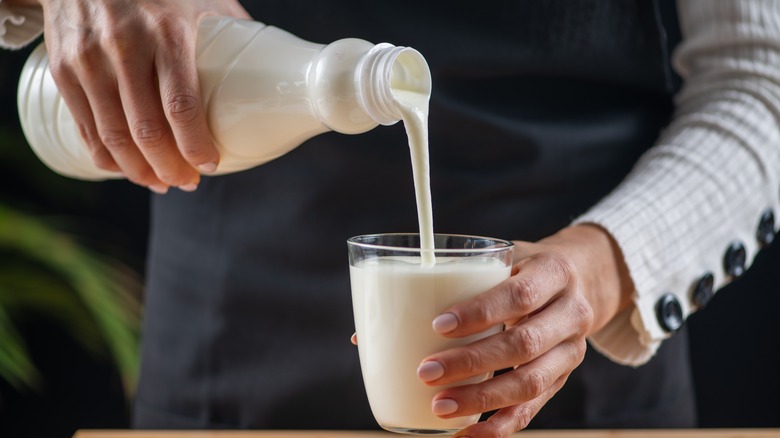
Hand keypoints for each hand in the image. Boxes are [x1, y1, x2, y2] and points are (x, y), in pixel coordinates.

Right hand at [32, 0, 249, 192]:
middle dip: (171, 168)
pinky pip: (86, 128)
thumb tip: (264, 69)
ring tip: (161, 182)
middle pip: (147, 131)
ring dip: (140, 171)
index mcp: (166, 34)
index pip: (181, 107)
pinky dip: (108, 157)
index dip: (196, 145)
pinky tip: (128, 168)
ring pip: (114, 137)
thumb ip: (227, 31)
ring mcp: (88, 62)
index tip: (210, 164)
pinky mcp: (63, 71)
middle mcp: (124, 50)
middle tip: (188, 182)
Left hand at [416, 224, 633, 436]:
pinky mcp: (561, 379)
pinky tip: (467, 434)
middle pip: (524, 344)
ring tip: (439, 405)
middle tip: (426, 371)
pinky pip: (532, 409)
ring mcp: (571, 351)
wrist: (580, 282)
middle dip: (472, 362)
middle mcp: (572, 313)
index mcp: (554, 271)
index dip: (480, 312)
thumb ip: (459, 276)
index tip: (438, 325)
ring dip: (482, 398)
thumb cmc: (522, 268)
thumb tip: (377, 317)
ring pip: (531, 382)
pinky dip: (499, 426)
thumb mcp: (503, 259)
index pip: (520, 294)